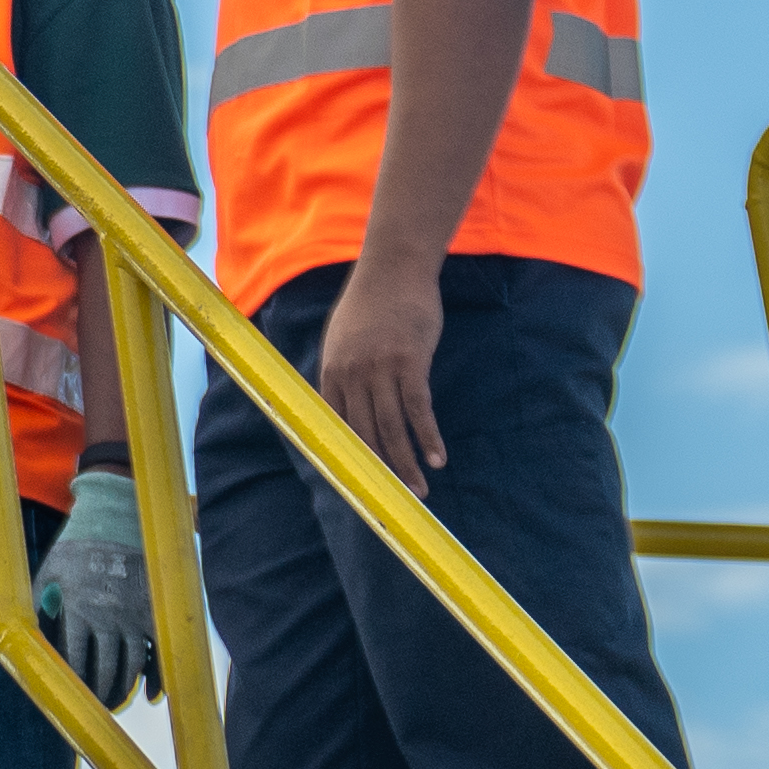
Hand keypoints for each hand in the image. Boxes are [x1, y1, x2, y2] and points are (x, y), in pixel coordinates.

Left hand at [36, 493, 156, 704]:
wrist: (119, 516)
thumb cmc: (78, 544)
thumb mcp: (49, 568)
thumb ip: (38, 600)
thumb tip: (28, 629)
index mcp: (78, 608)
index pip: (74, 658)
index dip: (73, 683)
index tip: (72, 698)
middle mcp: (108, 616)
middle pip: (105, 669)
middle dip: (99, 694)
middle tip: (95, 709)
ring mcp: (136, 614)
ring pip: (133, 665)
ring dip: (125, 689)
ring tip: (116, 703)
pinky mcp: (157, 610)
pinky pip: (162, 651)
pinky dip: (159, 676)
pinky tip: (153, 694)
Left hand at [313, 257, 451, 484]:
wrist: (394, 268)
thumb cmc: (372, 305)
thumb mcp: (343, 339)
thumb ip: (344, 373)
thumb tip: (346, 405)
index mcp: (331, 373)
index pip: (336, 427)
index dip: (349, 459)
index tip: (361, 486)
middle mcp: (350, 376)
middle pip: (365, 435)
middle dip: (381, 472)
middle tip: (396, 500)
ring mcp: (379, 370)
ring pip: (391, 429)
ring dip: (406, 464)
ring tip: (420, 489)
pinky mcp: (409, 363)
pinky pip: (418, 409)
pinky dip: (428, 437)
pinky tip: (437, 458)